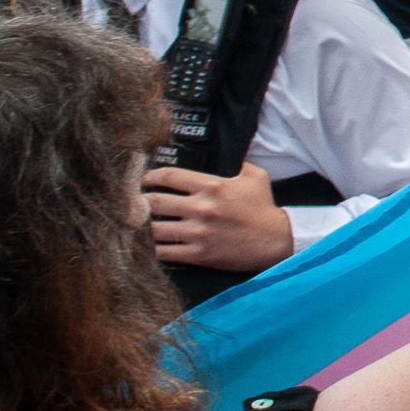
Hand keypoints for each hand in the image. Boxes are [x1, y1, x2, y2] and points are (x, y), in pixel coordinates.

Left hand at [144, 162, 294, 271]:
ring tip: (135, 225)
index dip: (151, 176)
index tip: (144, 180)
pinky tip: (146, 246)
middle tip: (132, 203)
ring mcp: (198, 233)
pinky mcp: (199, 254)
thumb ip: (238, 163)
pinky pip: (165, 252)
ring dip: (142, 226)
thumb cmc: (264, 210)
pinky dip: (152, 249)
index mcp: (212, 186)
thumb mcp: (255, 177)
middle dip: (139, 201)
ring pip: (155, 228)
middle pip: (156, 201)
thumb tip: (228, 156)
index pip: (170, 176)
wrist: (277, 241)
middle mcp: (202, 208)